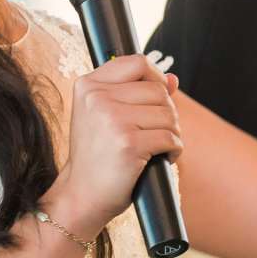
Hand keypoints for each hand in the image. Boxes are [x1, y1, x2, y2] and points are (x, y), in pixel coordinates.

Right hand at [46, 53, 181, 238]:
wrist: (81, 195)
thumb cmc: (97, 156)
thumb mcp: (106, 116)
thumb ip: (135, 93)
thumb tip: (173, 79)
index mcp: (88, 86)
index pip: (138, 62)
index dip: (156, 78)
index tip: (156, 99)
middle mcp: (97, 98)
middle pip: (157, 90)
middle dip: (167, 112)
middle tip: (156, 132)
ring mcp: (112, 120)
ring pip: (168, 113)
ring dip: (172, 132)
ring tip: (157, 147)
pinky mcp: (128, 143)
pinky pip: (170, 137)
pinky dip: (174, 150)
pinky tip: (161, 158)